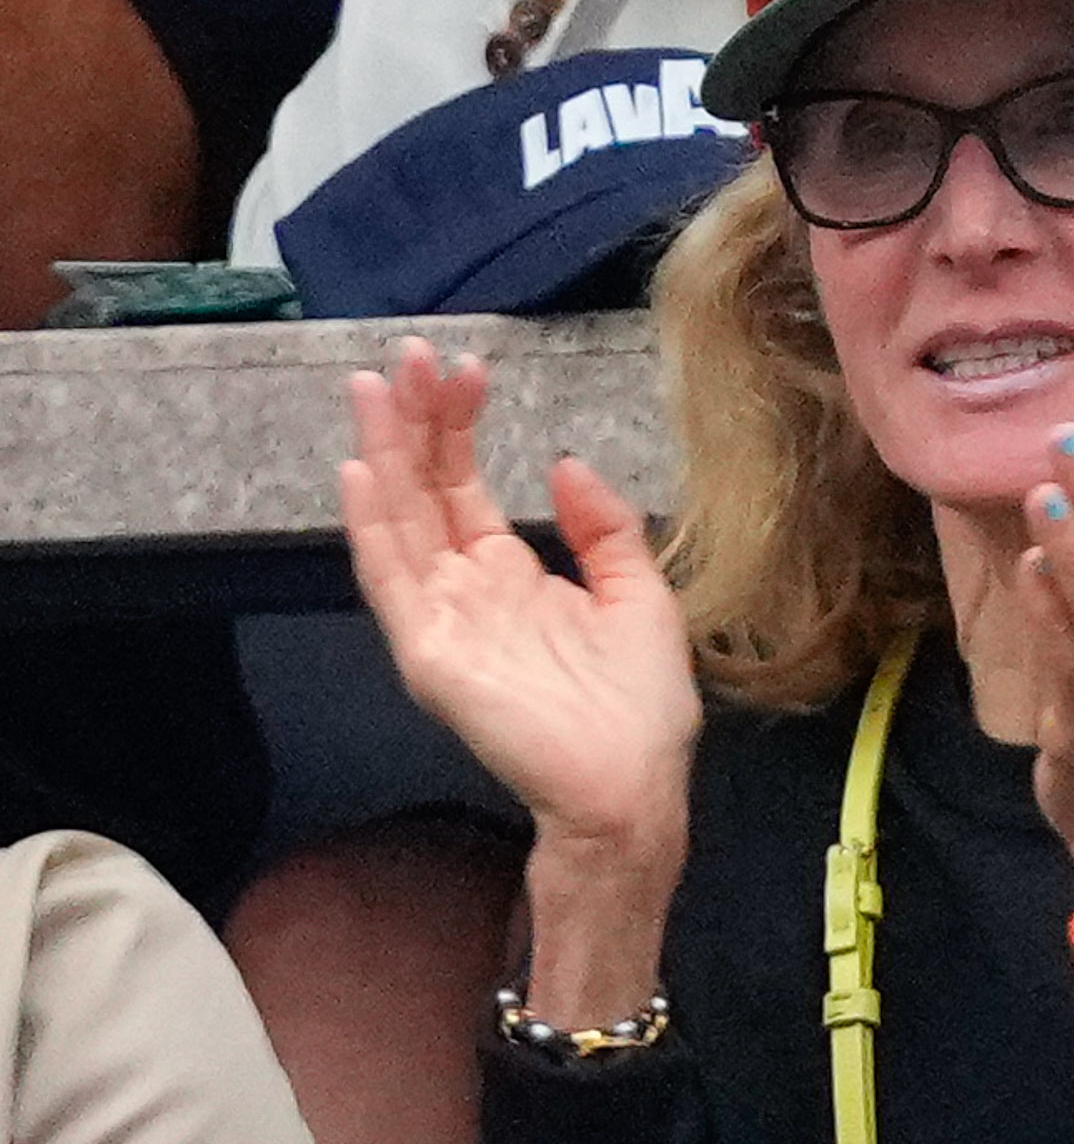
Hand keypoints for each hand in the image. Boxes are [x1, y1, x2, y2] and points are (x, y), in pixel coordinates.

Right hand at [336, 343, 698, 861]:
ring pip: (399, 517)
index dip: (459, 425)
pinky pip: (389, 580)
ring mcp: (441, 617)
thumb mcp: (642, 600)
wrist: (633, 791)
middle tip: (407, 352)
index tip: (465, 368)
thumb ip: (605, 531)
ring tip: (372, 386)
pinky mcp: (428, 651)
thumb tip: (565, 462)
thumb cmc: (641, 711)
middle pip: (424, 487)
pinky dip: (371, 525)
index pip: (465, 484)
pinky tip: (362, 470)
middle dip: (413, 419)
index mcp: (512, 575)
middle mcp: (465, 588)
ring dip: (383, 450)